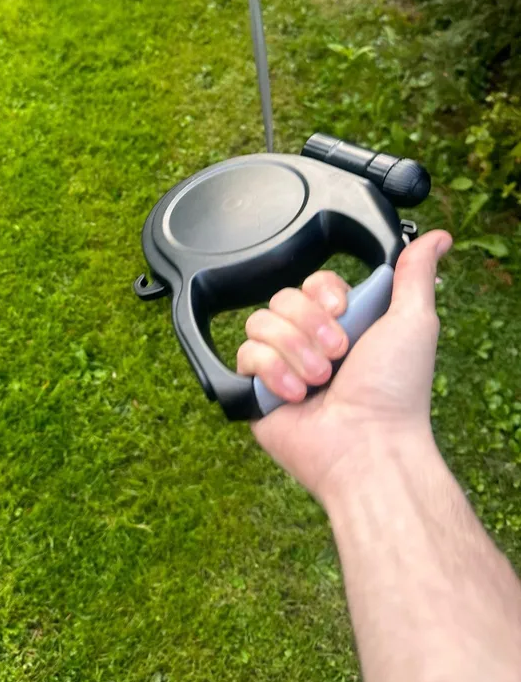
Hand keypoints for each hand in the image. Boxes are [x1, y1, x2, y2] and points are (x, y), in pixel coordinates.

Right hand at [237, 231, 452, 504]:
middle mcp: (309, 343)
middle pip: (282, 298)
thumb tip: (436, 237)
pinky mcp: (256, 390)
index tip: (342, 309)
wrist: (366, 444)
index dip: (322, 292)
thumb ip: (415, 276)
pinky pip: (245, 355)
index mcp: (343, 325)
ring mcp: (280, 366)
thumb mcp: (414, 323)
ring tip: (319, 381)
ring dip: (295, 350)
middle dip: (310, 325)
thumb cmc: (395, 391)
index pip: (312, 283)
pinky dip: (273, 372)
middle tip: (337, 355)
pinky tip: (296, 395)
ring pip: (259, 322)